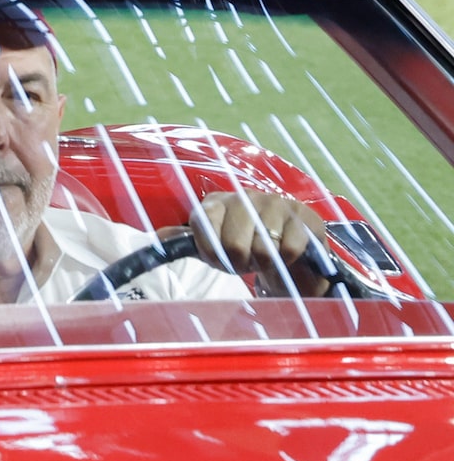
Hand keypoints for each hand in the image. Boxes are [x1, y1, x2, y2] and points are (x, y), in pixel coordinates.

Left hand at [190, 192, 334, 296]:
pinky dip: (286, 261)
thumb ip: (186, 240)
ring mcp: (274, 203)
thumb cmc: (246, 244)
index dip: (210, 253)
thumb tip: (158, 236)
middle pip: (233, 245)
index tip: (218, 260)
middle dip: (239, 263)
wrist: (292, 243)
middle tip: (245, 263)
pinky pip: (289, 249)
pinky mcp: (302, 216)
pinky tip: (284, 256)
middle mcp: (244, 197)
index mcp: (216, 202)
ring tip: (263, 259)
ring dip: (263, 264)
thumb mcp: (213, 242)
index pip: (202, 226)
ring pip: (262, 249)